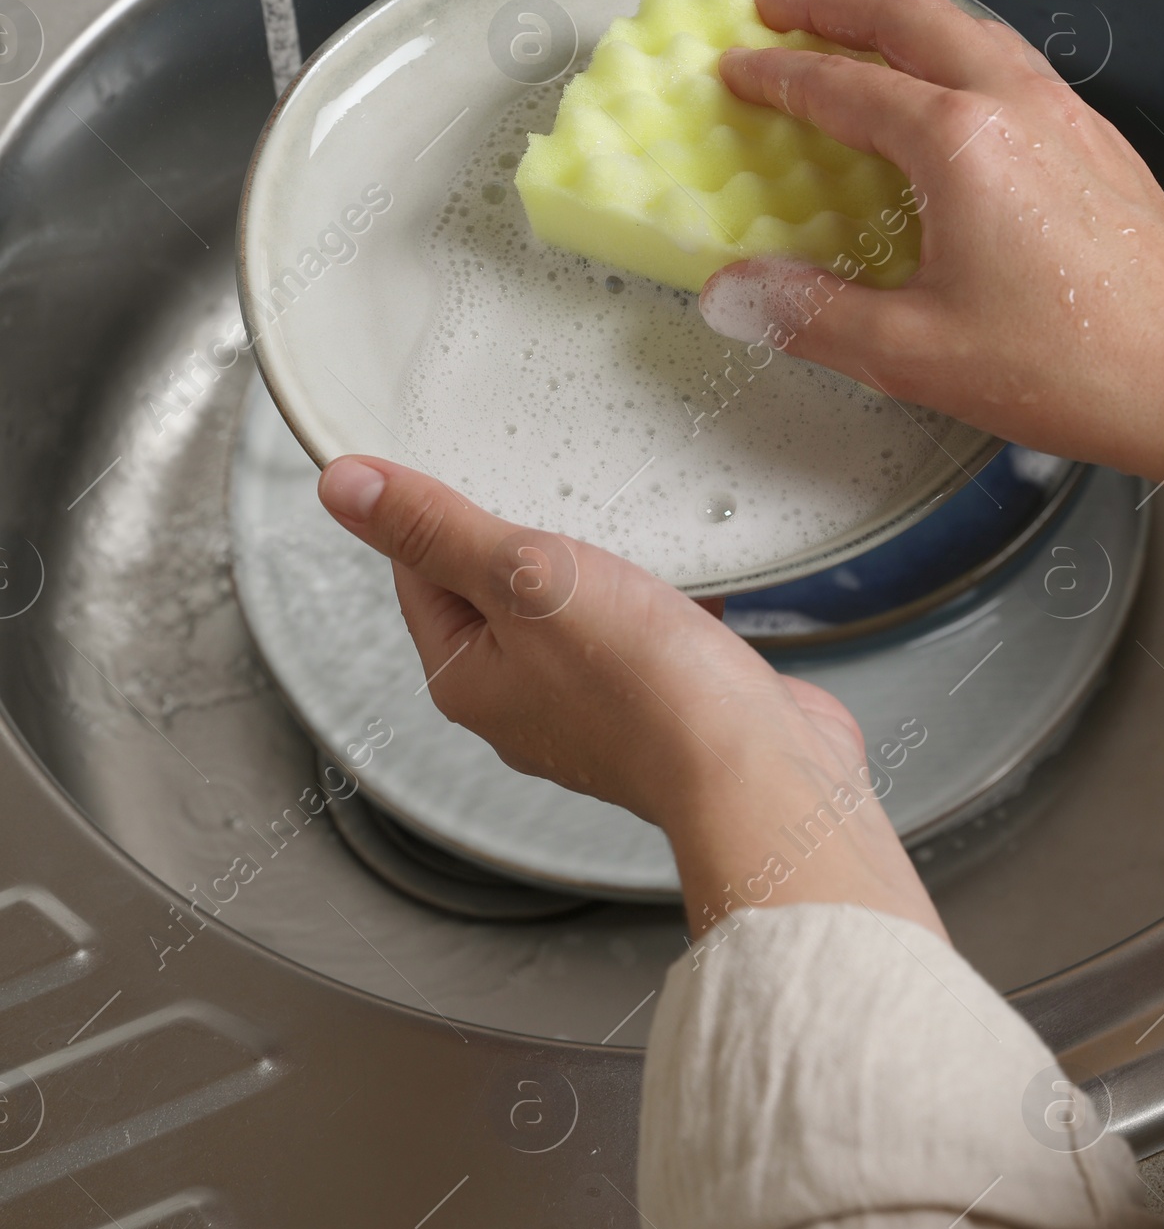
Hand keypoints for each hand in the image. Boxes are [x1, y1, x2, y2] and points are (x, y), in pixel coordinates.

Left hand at [317, 456, 944, 939]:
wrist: (755, 768)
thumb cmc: (644, 687)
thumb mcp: (525, 577)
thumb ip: (437, 528)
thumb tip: (344, 488)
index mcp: (467, 679)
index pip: (419, 573)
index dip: (439, 510)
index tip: (468, 460)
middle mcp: (519, 702)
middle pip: (497, 591)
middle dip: (528, 534)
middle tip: (552, 485)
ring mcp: (590, 708)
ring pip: (572, 610)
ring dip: (600, 566)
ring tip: (623, 532)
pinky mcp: (657, 705)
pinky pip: (639, 634)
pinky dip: (657, 599)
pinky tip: (682, 579)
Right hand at [701, 0, 1163, 553]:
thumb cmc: (1069, 370)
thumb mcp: (915, 355)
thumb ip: (811, 315)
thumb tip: (730, 290)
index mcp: (960, 143)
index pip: (843, 86)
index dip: (777, 77)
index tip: (733, 70)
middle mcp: (1015, 104)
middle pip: (910, 17)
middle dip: (833, 3)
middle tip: (776, 6)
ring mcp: (1067, 114)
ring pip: (970, 28)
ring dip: (901, 18)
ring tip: (853, 31)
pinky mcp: (1100, 142)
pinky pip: (1012, 62)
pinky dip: (956, 49)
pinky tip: (946, 88)